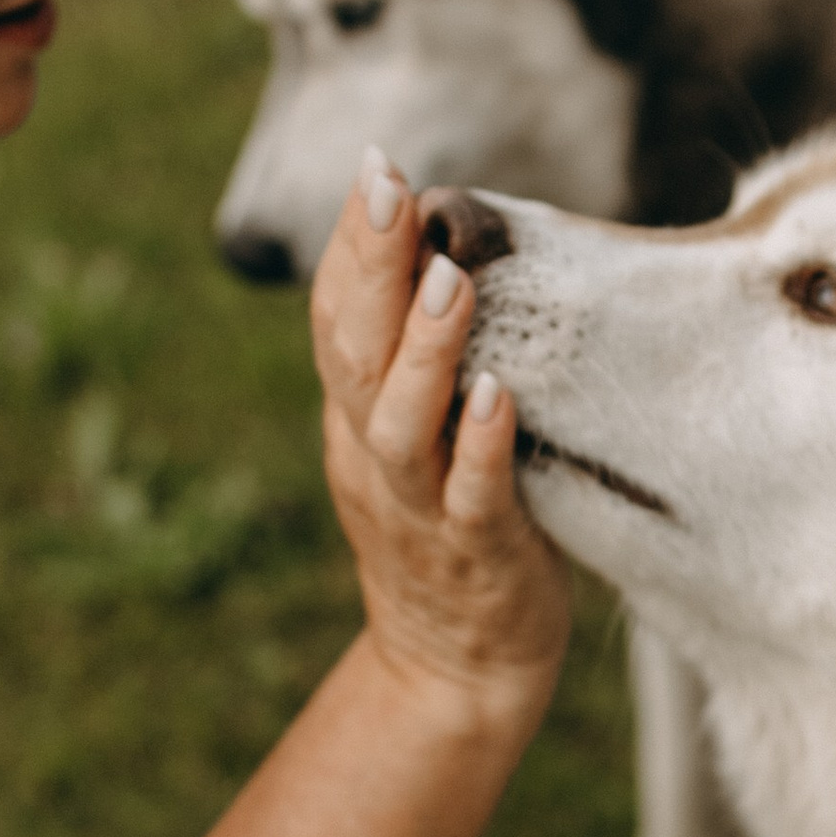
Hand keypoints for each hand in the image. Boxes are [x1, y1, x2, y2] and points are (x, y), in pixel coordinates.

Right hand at [310, 150, 570, 735]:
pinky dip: (477, 445)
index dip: (352, 244)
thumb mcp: (412, 438)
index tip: (375, 166)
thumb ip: (413, 360)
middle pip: (355, 352)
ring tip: (451, 279)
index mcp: (355, 418)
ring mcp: (419, 508)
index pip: (337, 318)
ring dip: (425, 349)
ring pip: (402, 423)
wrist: (455, 670)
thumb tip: (443, 250)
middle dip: (371, 266)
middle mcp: (373, 455)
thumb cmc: (448, 531)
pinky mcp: (475, 554)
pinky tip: (497, 394)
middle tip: (389, 186)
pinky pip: (471, 496)